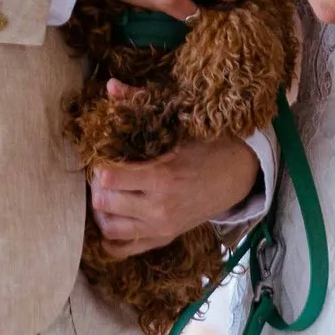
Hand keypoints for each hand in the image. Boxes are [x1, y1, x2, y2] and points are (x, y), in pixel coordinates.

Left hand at [89, 103, 261, 258]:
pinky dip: (111, 240)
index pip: (110, 179)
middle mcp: (158, 208)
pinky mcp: (164, 238)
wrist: (237, 176)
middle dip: (97, 187)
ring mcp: (161, 228)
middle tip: (100, 175)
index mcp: (161, 177)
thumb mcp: (177, 125)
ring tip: (106, 195)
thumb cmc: (206, 147)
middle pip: (104, 204)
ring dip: (101, 212)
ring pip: (110, 229)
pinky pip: (125, 249)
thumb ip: (140, 104)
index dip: (98, 166)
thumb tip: (110, 85)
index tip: (100, 155)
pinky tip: (110, 220)